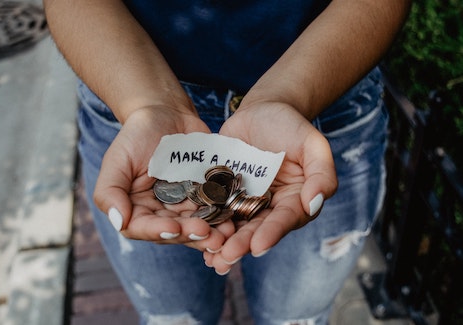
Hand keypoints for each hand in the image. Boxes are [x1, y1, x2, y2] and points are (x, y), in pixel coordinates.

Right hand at [93, 106, 234, 251]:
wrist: (166, 113)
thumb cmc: (137, 135)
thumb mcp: (117, 159)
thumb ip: (110, 191)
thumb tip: (119, 222)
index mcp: (136, 209)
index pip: (143, 228)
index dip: (158, 231)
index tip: (174, 227)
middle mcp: (161, 213)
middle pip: (175, 232)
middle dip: (191, 235)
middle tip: (208, 234)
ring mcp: (185, 206)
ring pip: (197, 226)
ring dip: (212, 233)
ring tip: (226, 234)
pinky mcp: (205, 196)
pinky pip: (215, 210)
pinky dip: (224, 217)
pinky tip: (234, 219)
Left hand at [206, 101, 337, 273]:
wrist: (262, 110)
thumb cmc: (291, 125)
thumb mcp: (312, 144)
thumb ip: (321, 173)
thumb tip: (314, 203)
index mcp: (294, 200)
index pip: (285, 219)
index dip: (272, 233)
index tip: (258, 246)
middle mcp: (270, 206)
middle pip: (257, 229)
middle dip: (242, 244)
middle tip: (227, 257)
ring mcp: (245, 201)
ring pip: (235, 226)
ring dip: (223, 243)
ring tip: (211, 258)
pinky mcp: (224, 192)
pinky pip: (215, 209)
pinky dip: (207, 223)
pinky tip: (194, 235)